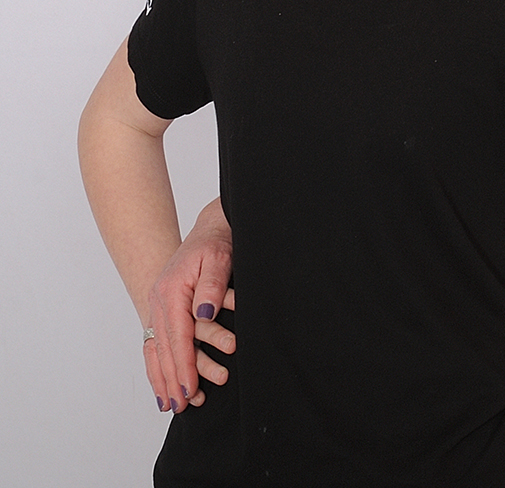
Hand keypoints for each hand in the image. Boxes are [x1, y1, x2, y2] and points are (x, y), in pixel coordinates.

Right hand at [143, 199, 234, 410]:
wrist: (210, 228)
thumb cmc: (217, 243)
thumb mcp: (219, 258)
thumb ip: (213, 286)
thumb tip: (205, 314)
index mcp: (171, 290)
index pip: (178, 335)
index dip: (184, 364)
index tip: (190, 388)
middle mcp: (159, 300)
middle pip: (164, 347)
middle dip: (172, 378)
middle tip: (181, 407)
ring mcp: (157, 305)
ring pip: (156, 348)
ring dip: (163, 377)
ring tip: (172, 405)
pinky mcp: (163, 309)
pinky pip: (156, 342)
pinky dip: (157, 365)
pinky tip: (163, 384)